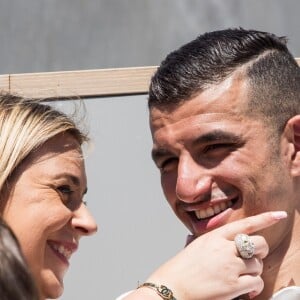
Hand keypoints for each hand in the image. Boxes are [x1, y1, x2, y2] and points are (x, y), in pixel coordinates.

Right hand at [140, 211, 286, 299]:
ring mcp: (230, 266)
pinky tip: (245, 290)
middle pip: (259, 243)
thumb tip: (202, 239)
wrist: (172, 286)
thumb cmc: (180, 267)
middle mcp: (225, 248)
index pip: (245, 224)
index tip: (279, 214)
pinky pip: (256, 282)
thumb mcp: (193, 246)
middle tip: (252, 258)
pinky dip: (254, 287)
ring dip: (253, 271)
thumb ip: (204, 241)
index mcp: (215, 236)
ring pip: (258, 264)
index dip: (265, 218)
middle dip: (260, 251)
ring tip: (241, 277)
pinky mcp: (233, 285)